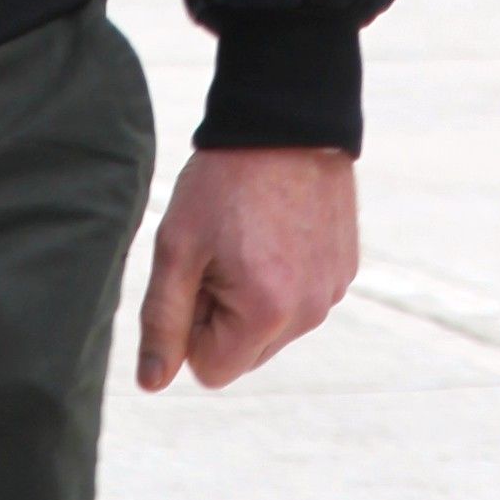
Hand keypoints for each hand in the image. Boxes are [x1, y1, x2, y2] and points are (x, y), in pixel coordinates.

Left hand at [133, 144, 358, 393]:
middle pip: (244, 352)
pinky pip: (302, 299)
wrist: (285, 117)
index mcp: (267, 312)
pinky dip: (284, 276)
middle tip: (223, 249)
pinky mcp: (346, 268)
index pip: (211, 369)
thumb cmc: (223, 180)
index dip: (193, 324)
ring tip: (251, 234)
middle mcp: (310, 312)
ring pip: (273, 328)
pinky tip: (279, 227)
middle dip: (225, 313)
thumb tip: (152, 382)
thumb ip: (162, 321)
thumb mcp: (177, 246)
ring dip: (254, 296)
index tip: (199, 271)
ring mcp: (334, 290)